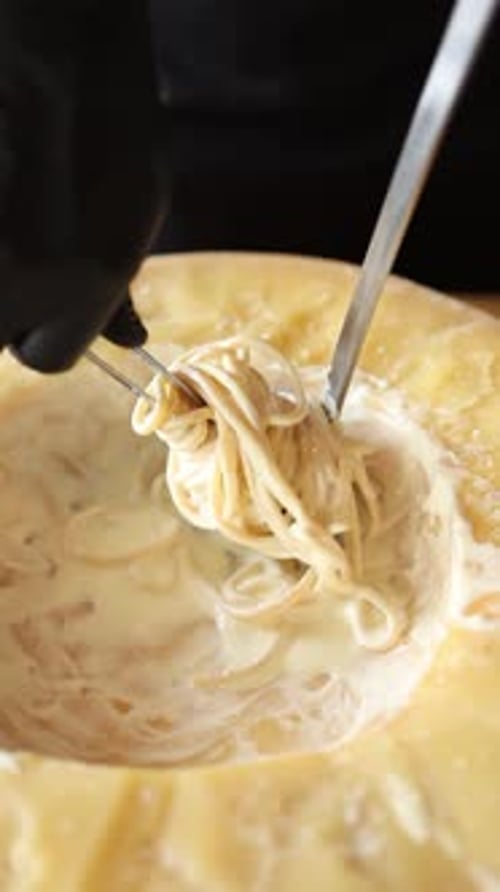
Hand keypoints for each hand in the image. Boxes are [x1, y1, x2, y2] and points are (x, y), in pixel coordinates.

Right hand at [0, 0, 165, 371]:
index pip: (45, 358)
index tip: (55, 289)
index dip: (50, 328)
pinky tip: (8, 188)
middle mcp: (17, 275)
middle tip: (26, 243)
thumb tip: (130, 342)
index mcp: (86, 283)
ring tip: (16, 207)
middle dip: (12, 304)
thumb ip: (119, 286)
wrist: (60, 41)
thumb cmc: (112, 114)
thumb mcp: (138, 206)